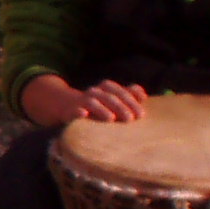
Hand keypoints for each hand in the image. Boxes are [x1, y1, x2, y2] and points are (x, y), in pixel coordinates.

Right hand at [29, 77, 146, 125]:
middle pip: (109, 96)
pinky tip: (83, 114)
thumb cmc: (97, 105)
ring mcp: (81, 101)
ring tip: (111, 119)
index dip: (131, 100)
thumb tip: (143, 96)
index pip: (120, 91)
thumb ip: (128, 95)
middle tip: (131, 119)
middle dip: (121, 107)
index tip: (141, 113)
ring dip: (102, 109)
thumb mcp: (112, 98)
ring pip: (92, 102)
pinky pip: (73, 110)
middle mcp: (94, 92)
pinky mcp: (70, 111)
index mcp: (106, 88)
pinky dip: (78, 112)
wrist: (66, 104)